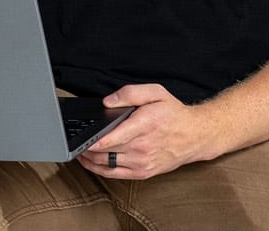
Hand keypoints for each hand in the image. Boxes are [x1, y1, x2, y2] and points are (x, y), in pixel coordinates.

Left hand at [78, 84, 214, 179]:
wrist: (194, 136)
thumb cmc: (173, 113)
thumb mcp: (155, 93)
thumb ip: (130, 93)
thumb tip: (108, 101)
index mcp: (144, 125)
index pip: (113, 137)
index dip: (94, 140)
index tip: (81, 139)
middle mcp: (142, 147)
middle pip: (106, 152)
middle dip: (87, 148)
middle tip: (75, 142)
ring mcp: (142, 162)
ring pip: (108, 165)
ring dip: (90, 160)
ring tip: (79, 152)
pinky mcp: (143, 173)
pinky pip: (116, 175)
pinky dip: (100, 170)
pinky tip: (92, 163)